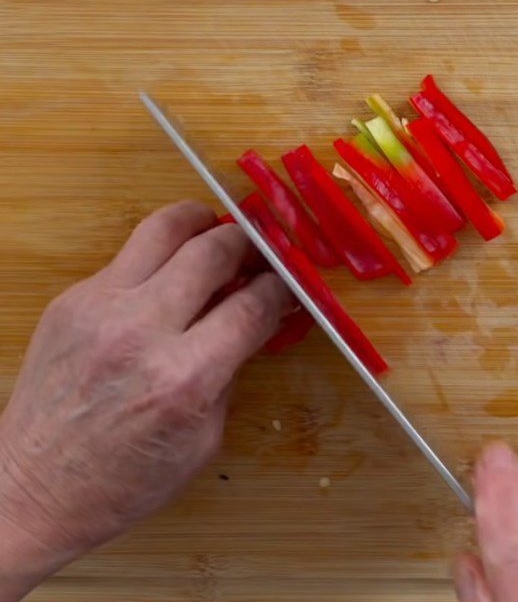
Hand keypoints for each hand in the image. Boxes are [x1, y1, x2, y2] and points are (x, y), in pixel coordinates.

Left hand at [0, 201, 289, 599]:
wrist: (31, 490)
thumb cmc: (126, 479)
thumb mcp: (205, 438)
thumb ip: (232, 370)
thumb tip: (255, 316)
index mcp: (185, 378)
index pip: (253, 304)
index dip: (282, 286)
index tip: (289, 282)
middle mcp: (142, 331)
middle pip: (214, 250)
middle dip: (249, 245)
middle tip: (258, 254)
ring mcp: (100, 307)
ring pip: (165, 228)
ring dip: (203, 223)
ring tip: (216, 234)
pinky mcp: (72, 300)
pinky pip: (129, 255)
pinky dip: (160, 256)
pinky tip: (167, 278)